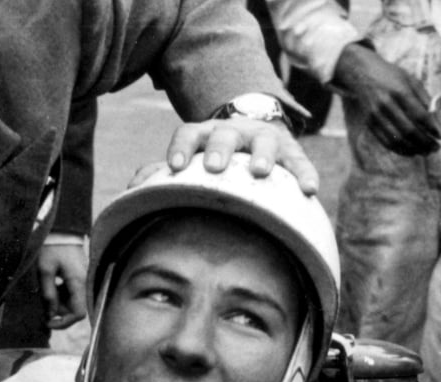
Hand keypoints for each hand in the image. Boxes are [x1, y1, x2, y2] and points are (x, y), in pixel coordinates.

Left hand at [36, 242, 87, 328]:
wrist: (62, 231)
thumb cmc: (52, 248)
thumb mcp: (44, 271)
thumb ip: (48, 294)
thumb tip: (50, 315)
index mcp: (78, 283)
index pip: (78, 314)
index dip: (63, 322)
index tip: (47, 322)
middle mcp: (85, 285)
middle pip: (74, 310)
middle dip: (58, 310)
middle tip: (43, 298)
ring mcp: (84, 282)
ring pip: (72, 303)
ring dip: (58, 301)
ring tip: (47, 285)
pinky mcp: (80, 279)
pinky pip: (72, 294)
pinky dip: (61, 293)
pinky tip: (54, 282)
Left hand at [163, 118, 318, 194]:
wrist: (254, 130)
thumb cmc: (213, 156)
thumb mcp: (191, 159)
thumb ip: (161, 173)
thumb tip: (131, 191)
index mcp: (205, 133)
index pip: (189, 132)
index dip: (181, 147)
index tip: (175, 166)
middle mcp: (234, 131)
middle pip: (225, 133)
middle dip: (219, 148)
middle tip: (214, 167)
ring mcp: (264, 138)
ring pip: (264, 140)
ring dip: (262, 154)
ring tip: (259, 172)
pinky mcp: (290, 150)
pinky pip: (300, 161)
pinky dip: (305, 173)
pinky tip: (309, 190)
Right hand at [333, 43, 439, 155]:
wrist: (362, 73)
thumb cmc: (390, 75)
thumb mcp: (410, 79)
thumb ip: (424, 97)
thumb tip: (436, 118)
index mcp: (400, 91)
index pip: (419, 115)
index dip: (431, 128)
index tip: (440, 136)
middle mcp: (387, 104)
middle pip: (409, 130)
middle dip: (424, 142)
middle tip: (435, 148)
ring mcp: (376, 116)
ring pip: (397, 140)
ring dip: (414, 149)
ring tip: (425, 152)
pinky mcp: (370, 123)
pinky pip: (386, 142)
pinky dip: (400, 150)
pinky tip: (411, 152)